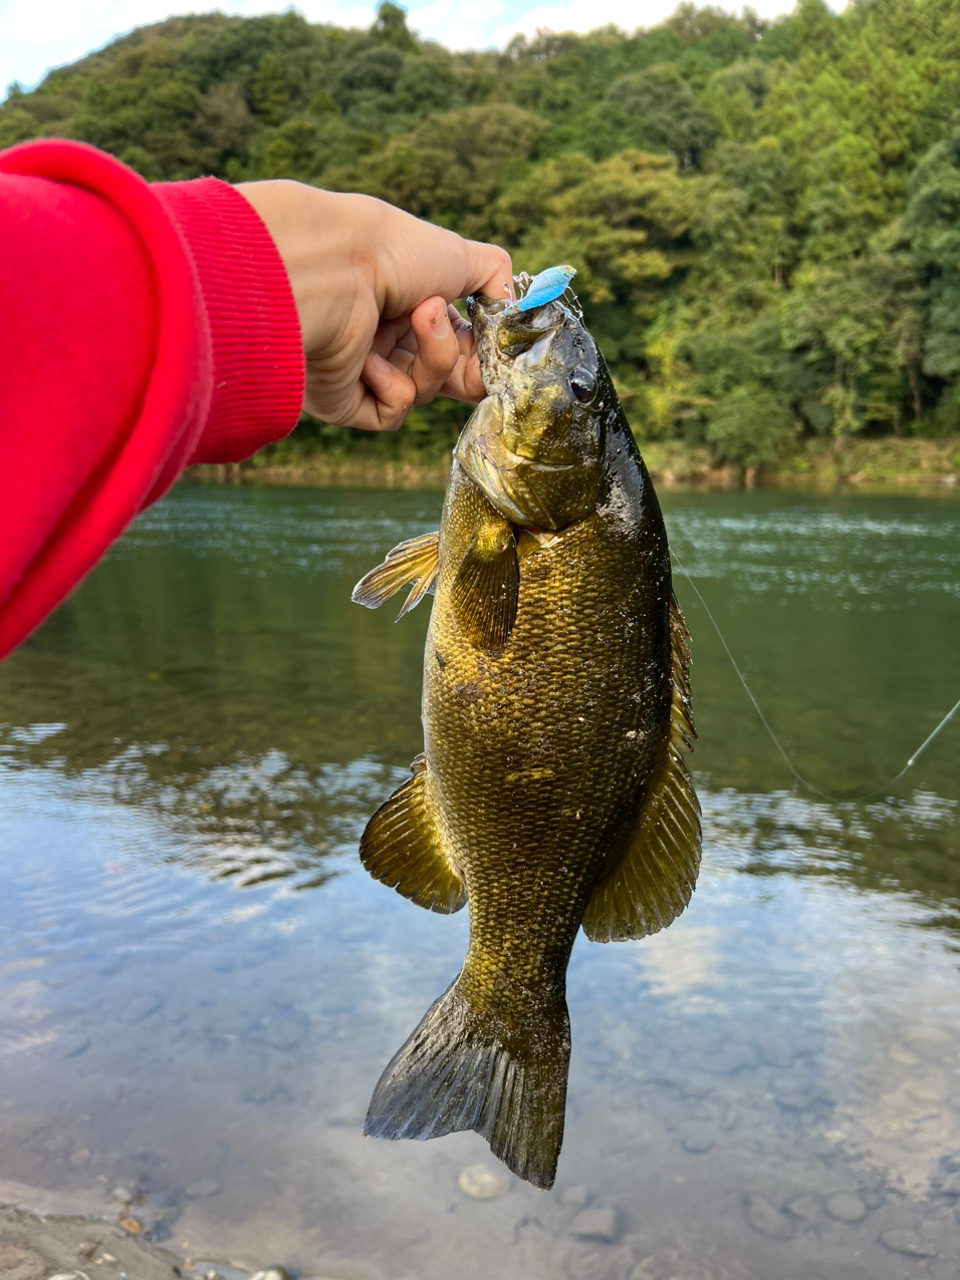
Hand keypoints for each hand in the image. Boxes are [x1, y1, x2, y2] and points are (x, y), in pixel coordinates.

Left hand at [236, 180, 512, 429]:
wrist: (330, 267)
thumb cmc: (390, 251)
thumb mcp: (461, 254)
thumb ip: (497, 280)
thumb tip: (513, 309)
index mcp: (412, 304)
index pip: (461, 344)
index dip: (485, 352)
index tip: (500, 348)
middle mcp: (388, 337)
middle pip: (448, 377)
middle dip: (467, 367)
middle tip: (474, 354)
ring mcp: (365, 370)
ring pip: (424, 392)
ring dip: (432, 358)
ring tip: (418, 315)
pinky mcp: (344, 401)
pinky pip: (391, 413)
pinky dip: (392, 387)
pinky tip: (369, 357)